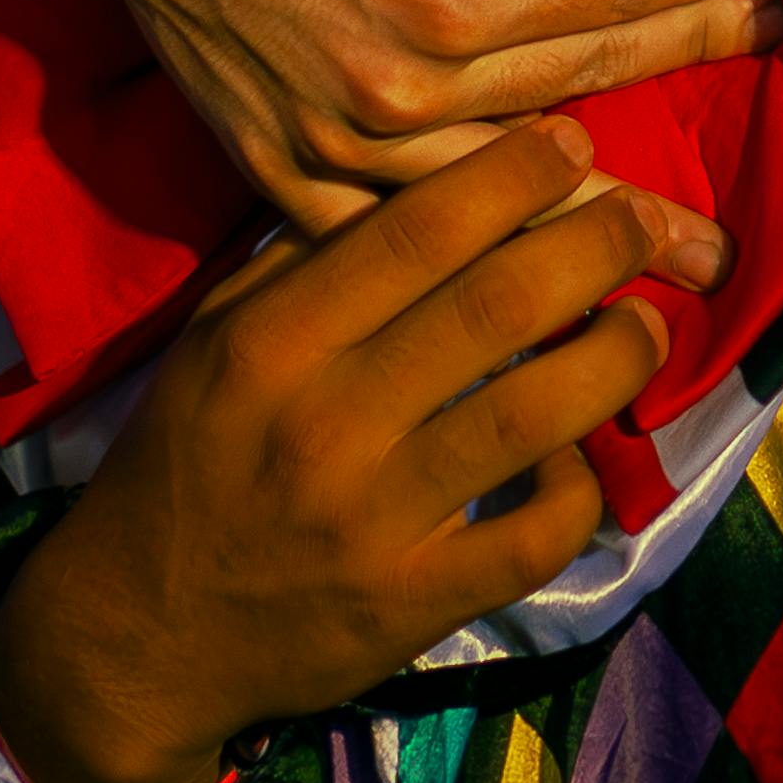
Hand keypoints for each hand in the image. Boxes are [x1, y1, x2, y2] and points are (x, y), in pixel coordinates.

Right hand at [0, 117, 708, 782]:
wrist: (136, 638)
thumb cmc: (185, 463)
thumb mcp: (213, 342)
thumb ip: (308, 265)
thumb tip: (427, 184)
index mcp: (270, 344)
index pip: (417, 232)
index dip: (512, 176)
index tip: (572, 143)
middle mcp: (324, 423)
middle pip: (497, 306)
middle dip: (597, 246)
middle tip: (645, 220)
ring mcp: (373, 520)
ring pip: (534, 412)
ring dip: (616, 355)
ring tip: (647, 320)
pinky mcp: (413, 603)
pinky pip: (532, 535)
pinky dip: (578, 487)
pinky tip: (579, 455)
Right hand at [15, 0, 782, 235]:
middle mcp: (405, 87)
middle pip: (583, 89)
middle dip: (687, 72)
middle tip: (770, 106)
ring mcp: (342, 148)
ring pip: (507, 200)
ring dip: (610, 232)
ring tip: (693, 268)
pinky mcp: (287, 179)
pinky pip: (399, 244)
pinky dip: (473, 273)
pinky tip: (537, 311)